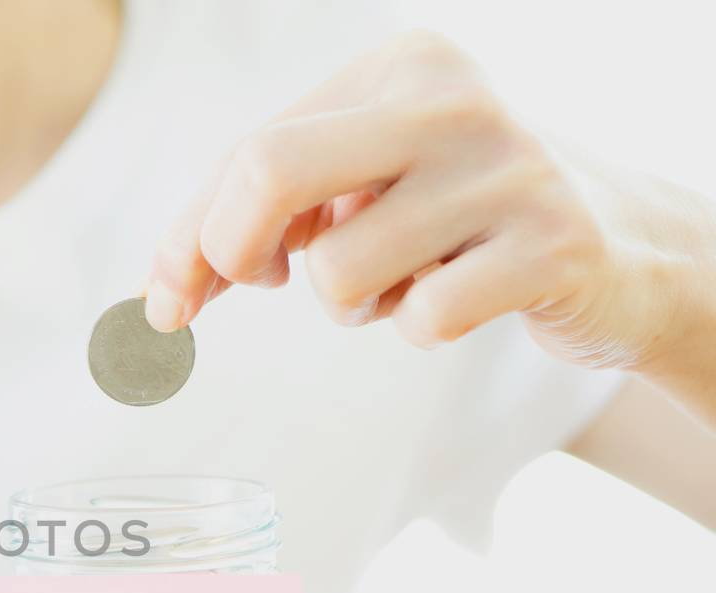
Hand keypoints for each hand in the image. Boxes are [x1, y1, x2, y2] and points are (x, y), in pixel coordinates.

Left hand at [144, 31, 715, 390]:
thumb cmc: (461, 220)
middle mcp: (450, 99)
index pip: (249, 152)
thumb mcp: (366, 186)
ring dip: (352, 306)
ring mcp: (507, 168)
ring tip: (406, 282)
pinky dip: (419, 330)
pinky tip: (461, 300)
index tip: (168, 302)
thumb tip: (159, 295)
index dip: (189, 238)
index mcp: (398, 67)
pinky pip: (421, 319)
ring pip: (339, 271)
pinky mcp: (553, 243)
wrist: (627, 248)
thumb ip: (262, 217)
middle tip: (262, 284)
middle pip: (269, 171)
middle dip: (230, 250)